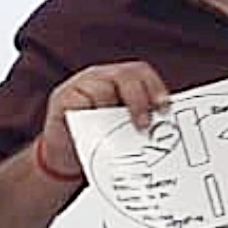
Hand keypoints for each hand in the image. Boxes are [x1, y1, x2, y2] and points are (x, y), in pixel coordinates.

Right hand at [35, 61, 171, 180]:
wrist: (65, 155)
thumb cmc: (99, 139)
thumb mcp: (122, 128)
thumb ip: (138, 121)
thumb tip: (165, 131)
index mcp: (119, 80)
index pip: (140, 72)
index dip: (155, 87)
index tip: (164, 108)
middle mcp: (101, 77)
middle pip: (125, 76)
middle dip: (138, 101)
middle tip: (143, 125)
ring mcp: (80, 85)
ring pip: (102, 90)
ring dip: (110, 112)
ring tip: (112, 132)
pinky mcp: (62, 99)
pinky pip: (78, 102)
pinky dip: (87, 115)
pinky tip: (91, 130)